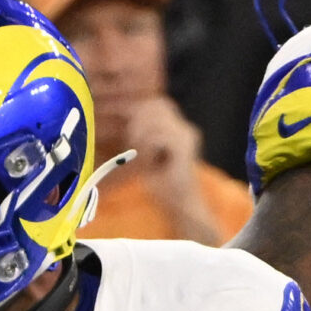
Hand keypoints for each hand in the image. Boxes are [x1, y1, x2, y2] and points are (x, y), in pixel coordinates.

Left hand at [106, 96, 215, 240]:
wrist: (181, 207)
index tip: (124, 125)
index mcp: (178, 130)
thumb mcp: (147, 157)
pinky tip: (148, 164)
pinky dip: (147, 149)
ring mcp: (186, 137)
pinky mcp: (184, 148)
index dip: (139, 109)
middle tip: (132, 144)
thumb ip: (140, 138)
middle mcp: (185, 129)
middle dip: (139, 121)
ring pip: (155, 120)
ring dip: (141, 137)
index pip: (157, 104)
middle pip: (157, 106)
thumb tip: (126, 122)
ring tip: (142, 157)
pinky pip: (157, 136)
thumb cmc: (163, 186)